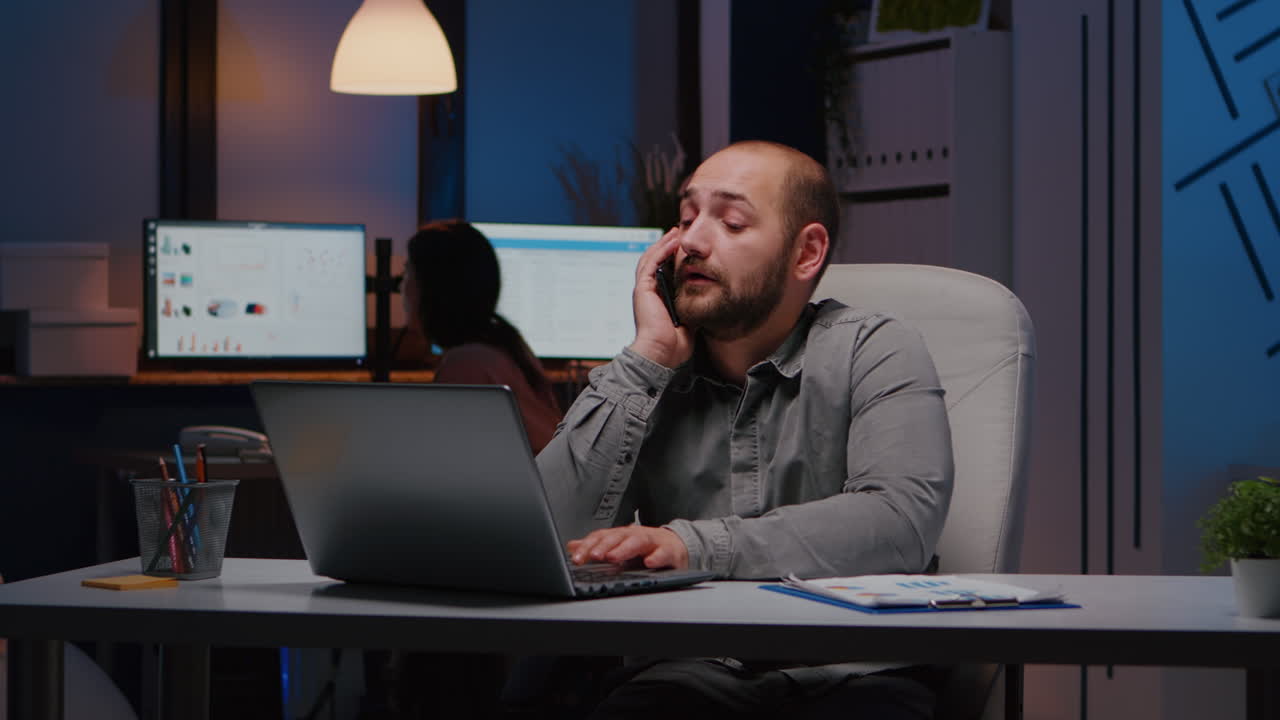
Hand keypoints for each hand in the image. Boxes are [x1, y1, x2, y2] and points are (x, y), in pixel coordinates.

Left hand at [567, 525, 689, 569]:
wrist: (676, 545)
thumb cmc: (645, 547)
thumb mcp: (619, 547)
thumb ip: (596, 547)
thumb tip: (571, 546)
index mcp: (621, 535)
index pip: (601, 537)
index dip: (588, 547)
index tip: (576, 558)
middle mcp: (635, 535)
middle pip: (617, 537)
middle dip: (604, 546)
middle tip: (594, 556)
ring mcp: (653, 542)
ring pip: (637, 542)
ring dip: (624, 549)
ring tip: (613, 557)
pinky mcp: (670, 551)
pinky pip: (663, 553)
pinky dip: (657, 557)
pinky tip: (650, 562)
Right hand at [629, 228, 694, 367]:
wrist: (662, 354)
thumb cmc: (674, 345)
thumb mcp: (688, 319)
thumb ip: (692, 306)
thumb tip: (705, 298)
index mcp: (656, 299)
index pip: (662, 272)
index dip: (671, 258)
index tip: (684, 248)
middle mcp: (648, 293)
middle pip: (654, 261)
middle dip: (666, 246)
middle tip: (678, 233)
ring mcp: (643, 290)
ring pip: (650, 258)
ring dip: (663, 244)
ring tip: (675, 232)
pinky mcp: (642, 289)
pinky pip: (650, 263)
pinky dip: (660, 250)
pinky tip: (672, 242)